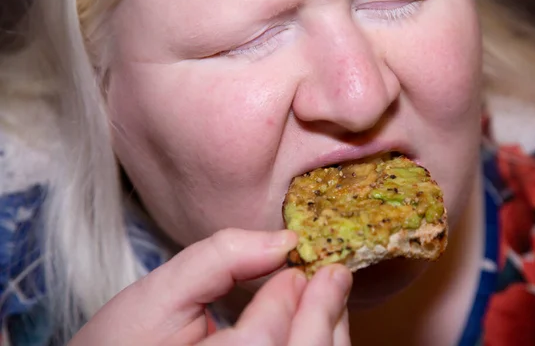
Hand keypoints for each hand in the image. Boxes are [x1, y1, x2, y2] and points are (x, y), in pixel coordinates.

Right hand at [69, 228, 351, 345]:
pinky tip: (315, 327)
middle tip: (334, 274)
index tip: (293, 268)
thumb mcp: (158, 294)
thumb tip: (284, 241)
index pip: (259, 343)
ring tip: (328, 297)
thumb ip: (219, 259)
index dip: (283, 299)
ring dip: (326, 333)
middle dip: (322, 314)